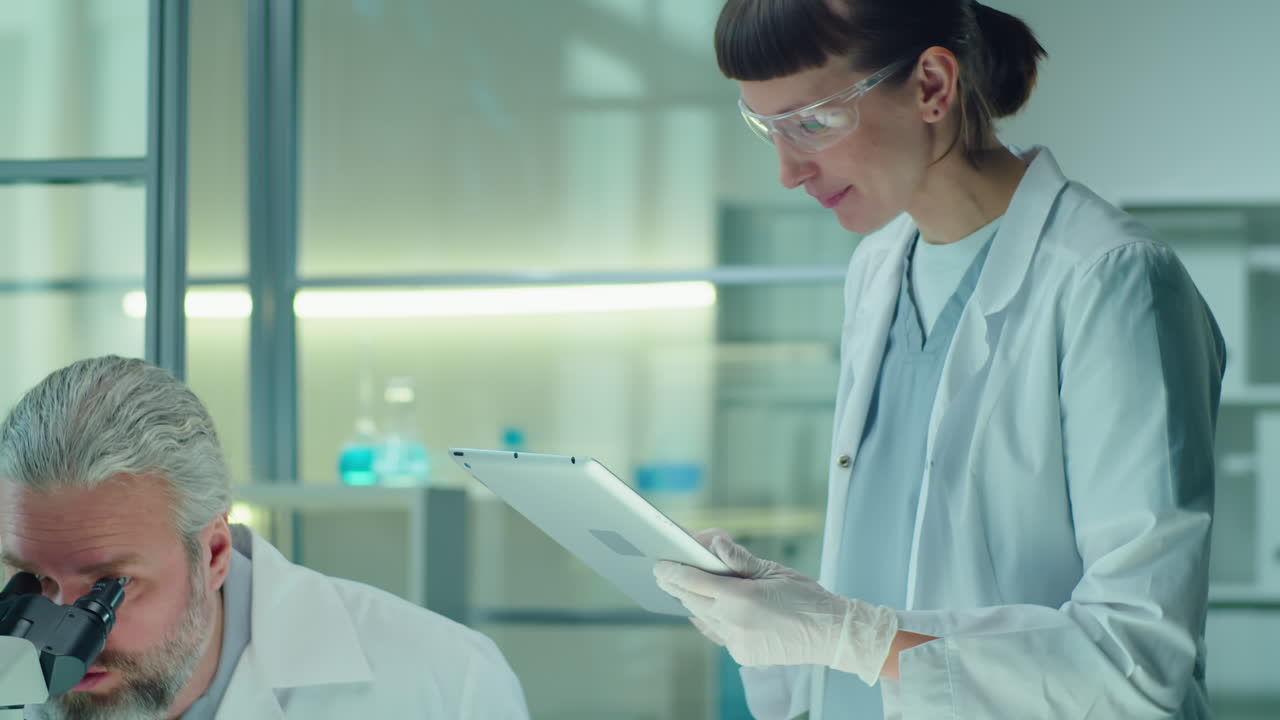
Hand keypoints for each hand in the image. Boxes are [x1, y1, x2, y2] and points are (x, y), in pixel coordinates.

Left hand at [654, 531, 898, 685]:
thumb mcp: (774, 570)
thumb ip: (740, 560)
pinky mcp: (743, 655)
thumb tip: (716, 545)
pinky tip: (710, 609)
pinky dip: (711, 619)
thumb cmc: (807, 598)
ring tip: (686, 587)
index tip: (659, 565)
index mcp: (740, 598)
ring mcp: (737, 642)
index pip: (693, 582)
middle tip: (666, 573)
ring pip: (703, 618)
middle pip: (693, 601)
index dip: (672, 572)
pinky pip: (717, 633)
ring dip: (695, 602)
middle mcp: (734, 623)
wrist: (832, 634)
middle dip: (678, 586)